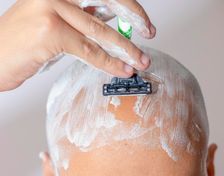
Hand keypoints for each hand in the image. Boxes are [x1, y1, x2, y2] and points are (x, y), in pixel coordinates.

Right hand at [0, 0, 155, 91]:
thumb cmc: (23, 42)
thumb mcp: (55, 21)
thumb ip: (82, 16)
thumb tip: (111, 19)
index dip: (127, 3)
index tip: (141, 20)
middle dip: (133, 17)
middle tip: (149, 33)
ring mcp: (52, 8)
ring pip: (100, 30)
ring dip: (126, 48)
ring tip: (141, 61)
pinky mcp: (51, 32)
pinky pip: (89, 50)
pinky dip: (109, 63)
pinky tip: (123, 69)